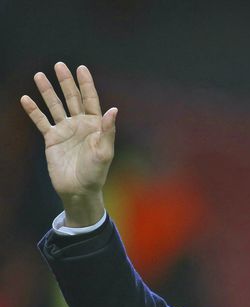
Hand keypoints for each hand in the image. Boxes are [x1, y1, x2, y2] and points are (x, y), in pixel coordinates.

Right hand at [20, 62, 116, 225]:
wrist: (78, 189)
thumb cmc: (96, 172)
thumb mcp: (105, 152)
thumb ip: (108, 130)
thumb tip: (113, 110)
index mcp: (95, 125)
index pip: (90, 100)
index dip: (86, 84)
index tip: (81, 68)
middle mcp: (80, 124)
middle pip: (72, 98)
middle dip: (66, 82)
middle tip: (59, 65)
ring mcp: (65, 130)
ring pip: (55, 106)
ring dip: (47, 91)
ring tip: (39, 76)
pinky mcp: (52, 139)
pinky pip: (41, 121)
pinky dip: (33, 111)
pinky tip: (26, 98)